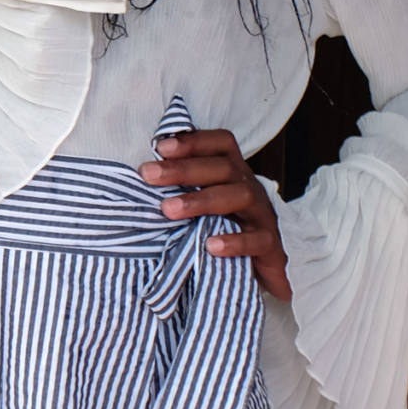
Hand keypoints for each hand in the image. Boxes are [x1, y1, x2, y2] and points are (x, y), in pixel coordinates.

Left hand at [141, 126, 291, 300]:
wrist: (254, 267)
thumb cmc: (216, 228)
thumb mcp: (196, 205)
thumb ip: (176, 188)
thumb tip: (136, 176)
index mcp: (232, 172)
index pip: (221, 144)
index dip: (193, 141)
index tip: (160, 147)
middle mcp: (248, 187)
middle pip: (223, 167)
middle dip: (183, 169)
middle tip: (147, 175)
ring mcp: (261, 214)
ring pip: (240, 196)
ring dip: (202, 200)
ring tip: (168, 210)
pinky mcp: (270, 244)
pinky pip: (258, 240)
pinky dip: (235, 241)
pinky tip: (211, 245)